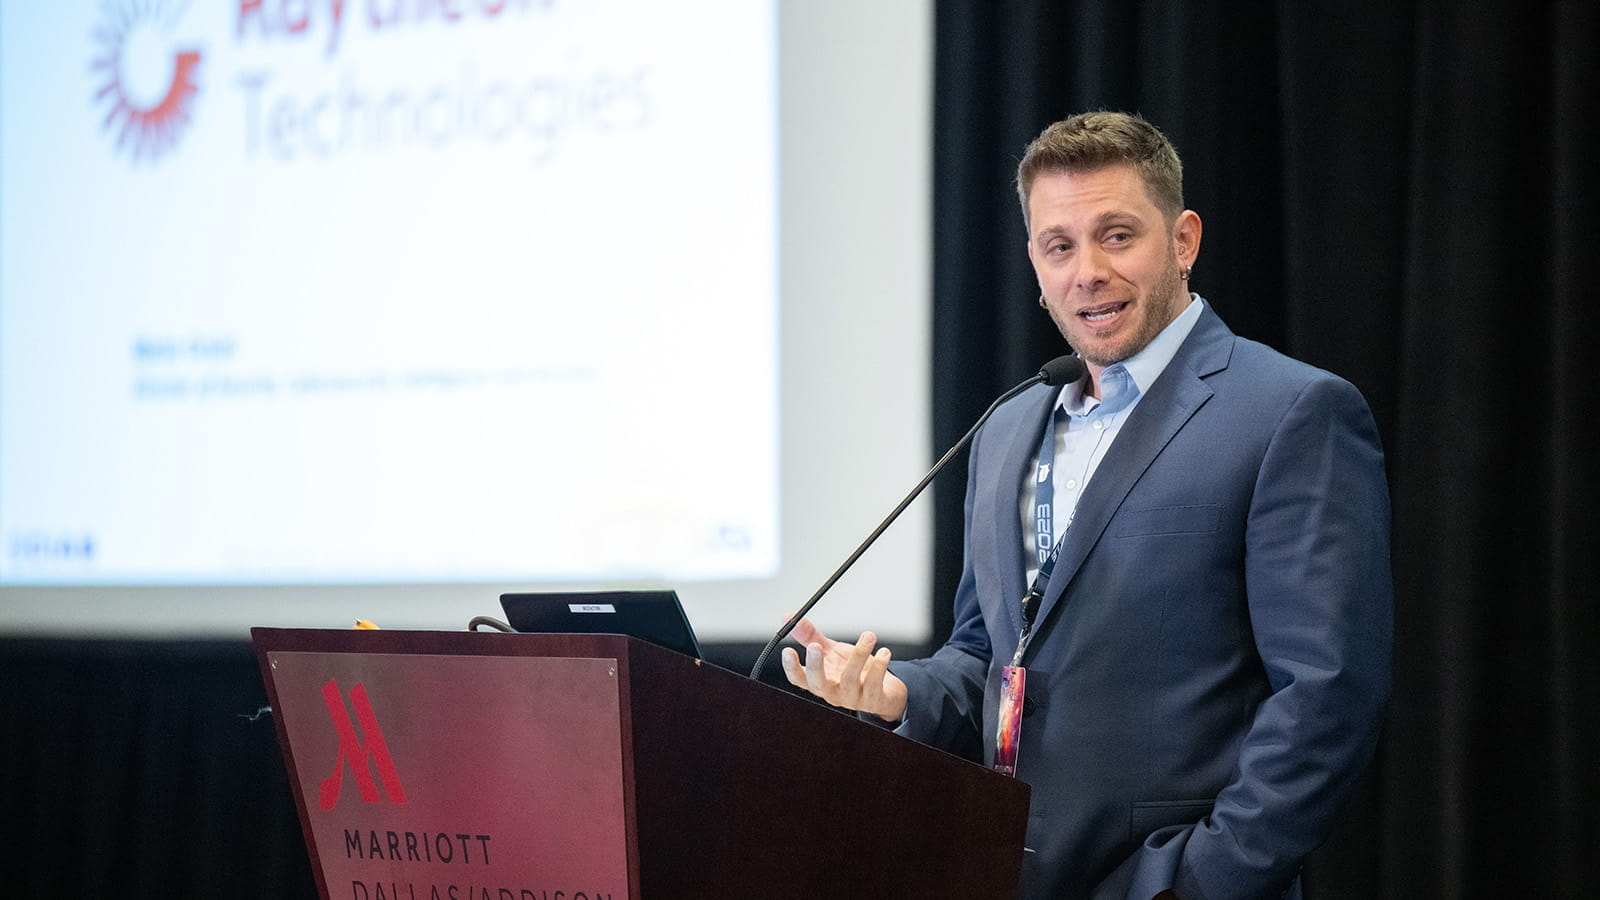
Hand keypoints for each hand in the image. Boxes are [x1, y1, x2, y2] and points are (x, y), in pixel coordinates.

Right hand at [779, 617, 907, 721]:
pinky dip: (879, 666)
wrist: (883, 692)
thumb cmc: (854, 672)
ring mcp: (852, 698)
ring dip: (859, 655)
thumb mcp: (831, 652)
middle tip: (816, 646)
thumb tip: (788, 618)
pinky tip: (884, 652)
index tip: (787, 650)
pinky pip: (874, 683)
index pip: (799, 679)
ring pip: (850, 679)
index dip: (791, 667)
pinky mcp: (873, 699)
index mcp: (820, 681)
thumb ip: (810, 637)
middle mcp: (833, 692)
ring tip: (868, 636)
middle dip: (815, 665)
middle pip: (818, 683)